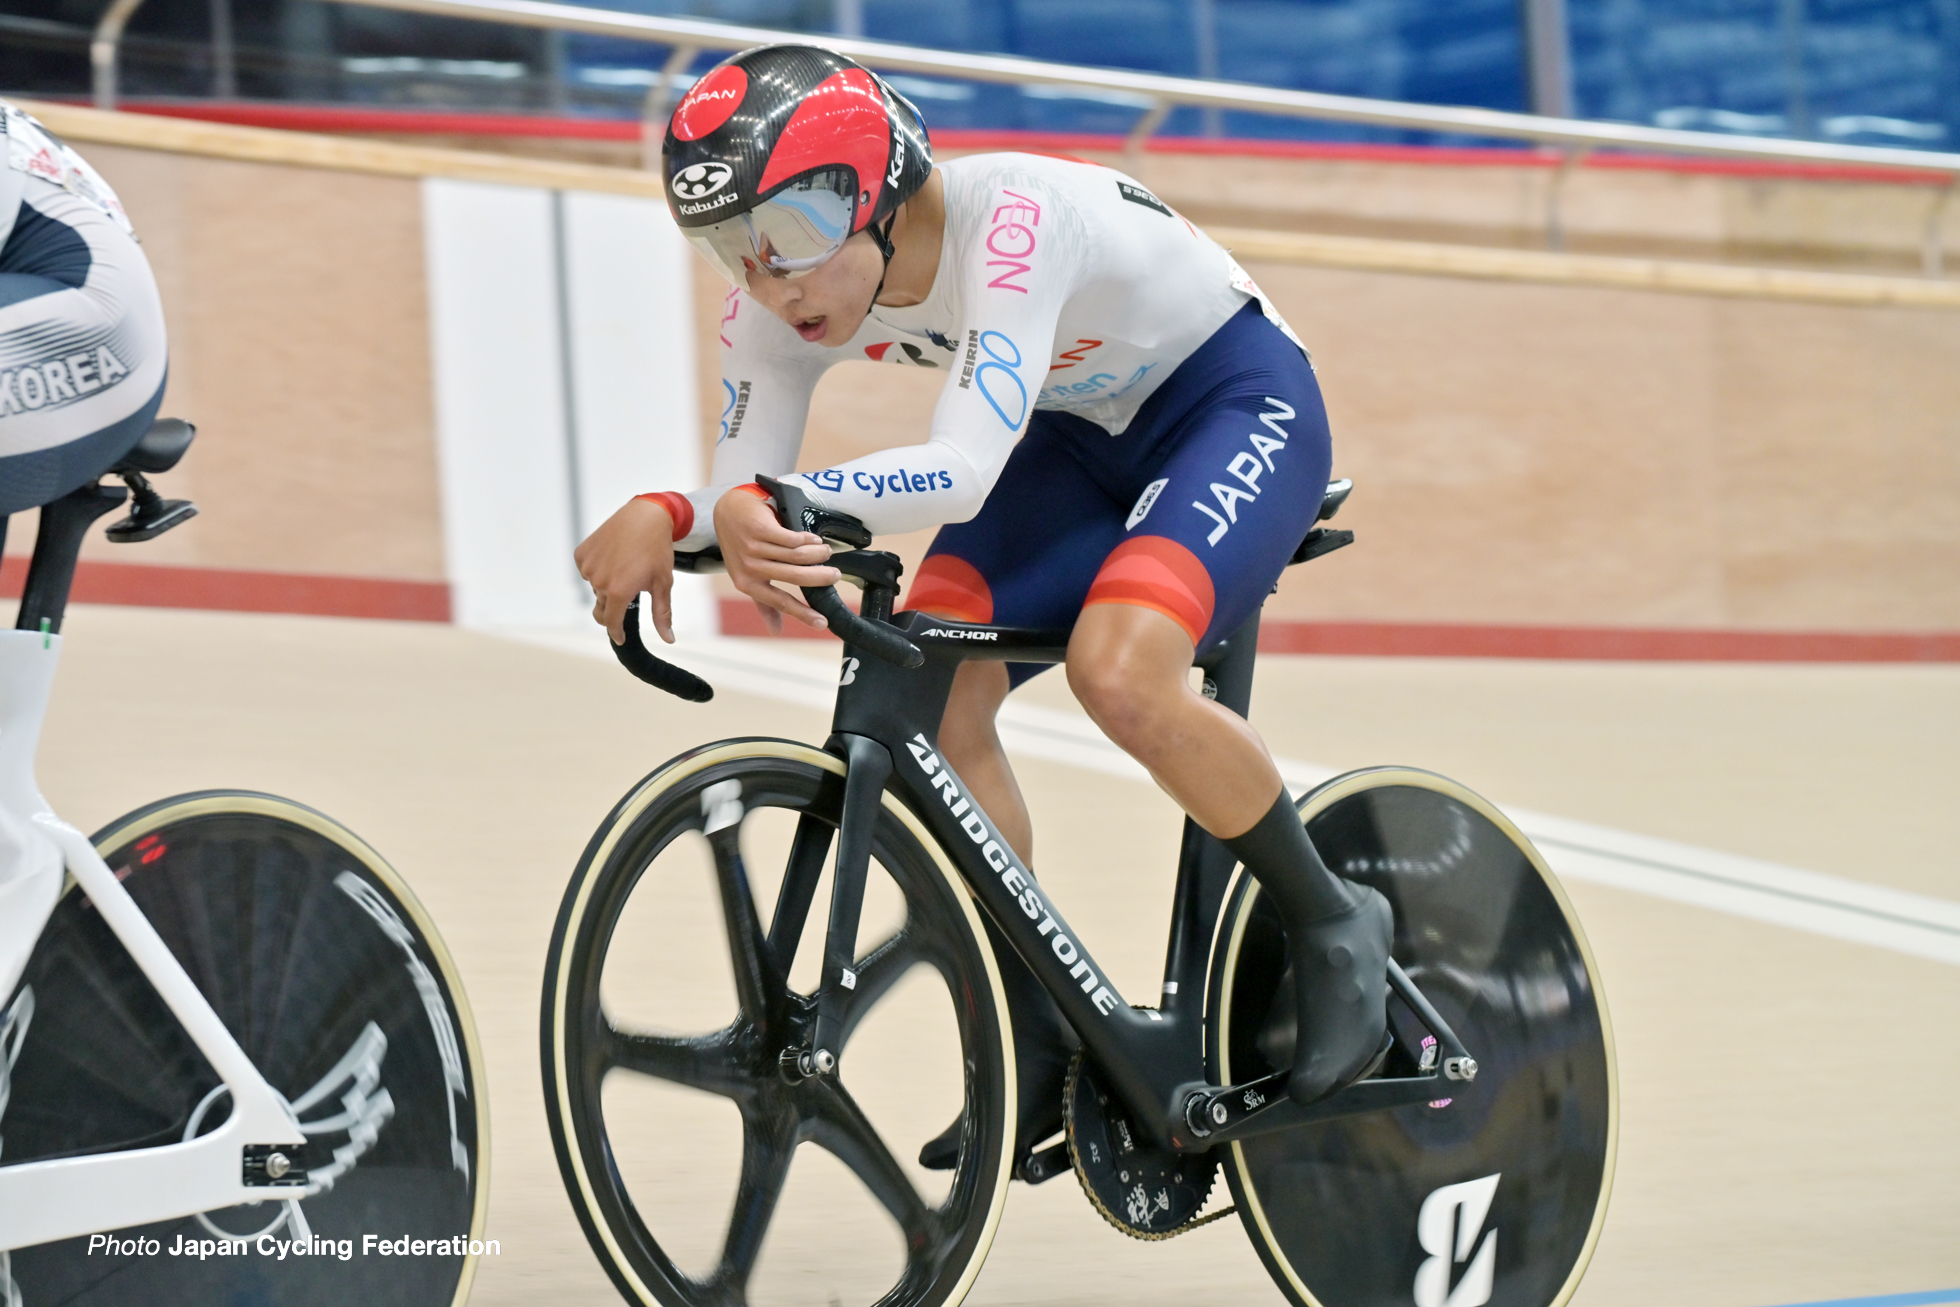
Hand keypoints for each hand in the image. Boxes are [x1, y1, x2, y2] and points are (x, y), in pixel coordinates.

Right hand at [575, 497, 675, 644]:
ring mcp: (588, 567)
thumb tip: (668, 639)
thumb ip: (662, 614)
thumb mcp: (663, 583)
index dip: (617, 633)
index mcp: (619, 591)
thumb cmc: (656, 550)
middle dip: (613, 611)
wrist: (644, 516)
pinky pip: (588, 571)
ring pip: (595, 589)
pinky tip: (613, 558)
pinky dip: (598, 570)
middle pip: (602, 609)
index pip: (612, 623)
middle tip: (627, 598)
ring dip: (606, 587)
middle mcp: (599, 581)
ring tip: (624, 568)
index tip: (621, 638)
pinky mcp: (581, 554)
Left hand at [715, 487, 839, 633]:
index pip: (780, 602)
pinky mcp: (760, 529)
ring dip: (817, 554)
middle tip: (835, 575)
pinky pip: (793, 538)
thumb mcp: (748, 576)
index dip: (803, 613)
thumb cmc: (740, 546)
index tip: (823, 622)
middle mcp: (749, 567)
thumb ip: (763, 603)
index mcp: (747, 584)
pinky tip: (814, 539)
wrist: (728, 510)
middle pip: (795, 577)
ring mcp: (753, 547)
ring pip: (797, 555)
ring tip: (825, 552)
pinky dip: (808, 540)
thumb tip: (776, 631)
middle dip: (820, 577)